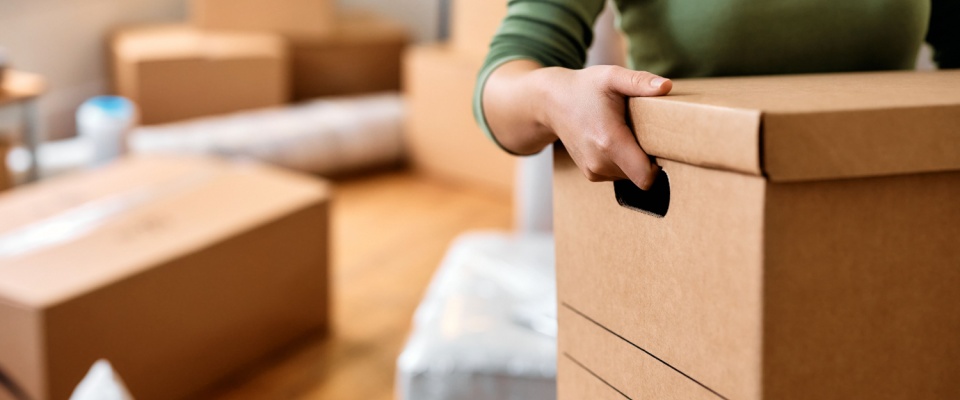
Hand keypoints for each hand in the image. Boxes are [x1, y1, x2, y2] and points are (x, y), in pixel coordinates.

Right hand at [537, 65, 670, 189]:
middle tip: (643, 132)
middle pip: (641, 176)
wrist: (552, 103)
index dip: (659, 166)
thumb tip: (667, 86)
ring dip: (635, 160)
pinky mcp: (591, 174)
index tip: (661, 146)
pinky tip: (615, 141)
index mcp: (609, 142)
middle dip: (648, 159)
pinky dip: (623, 162)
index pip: (646, 177)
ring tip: (626, 134)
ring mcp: (593, 171)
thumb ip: (639, 82)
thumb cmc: (585, 88)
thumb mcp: (612, 76)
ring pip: (630, 177)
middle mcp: (600, 163)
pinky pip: (618, 175)